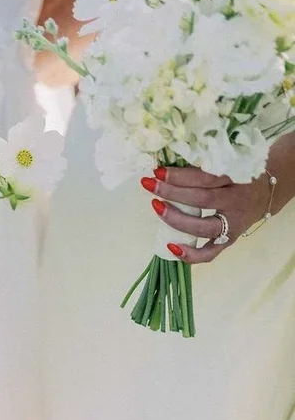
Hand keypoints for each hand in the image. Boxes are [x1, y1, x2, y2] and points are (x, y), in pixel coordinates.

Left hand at [147, 134, 294, 263]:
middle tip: (150, 185)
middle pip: (203, 199)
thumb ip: (206, 167)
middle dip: (173, 192)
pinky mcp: (230, 240)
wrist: (269, 191)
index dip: (181, 175)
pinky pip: (210, 253)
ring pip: (204, 227)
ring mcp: (233, 224)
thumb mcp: (231, 164)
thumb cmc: (242, 174)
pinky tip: (171, 248)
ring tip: (157, 207)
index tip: (158, 171)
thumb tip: (168, 169)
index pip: (206, 177)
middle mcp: (237, 202)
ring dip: (177, 220)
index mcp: (238, 178)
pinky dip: (191, 255)